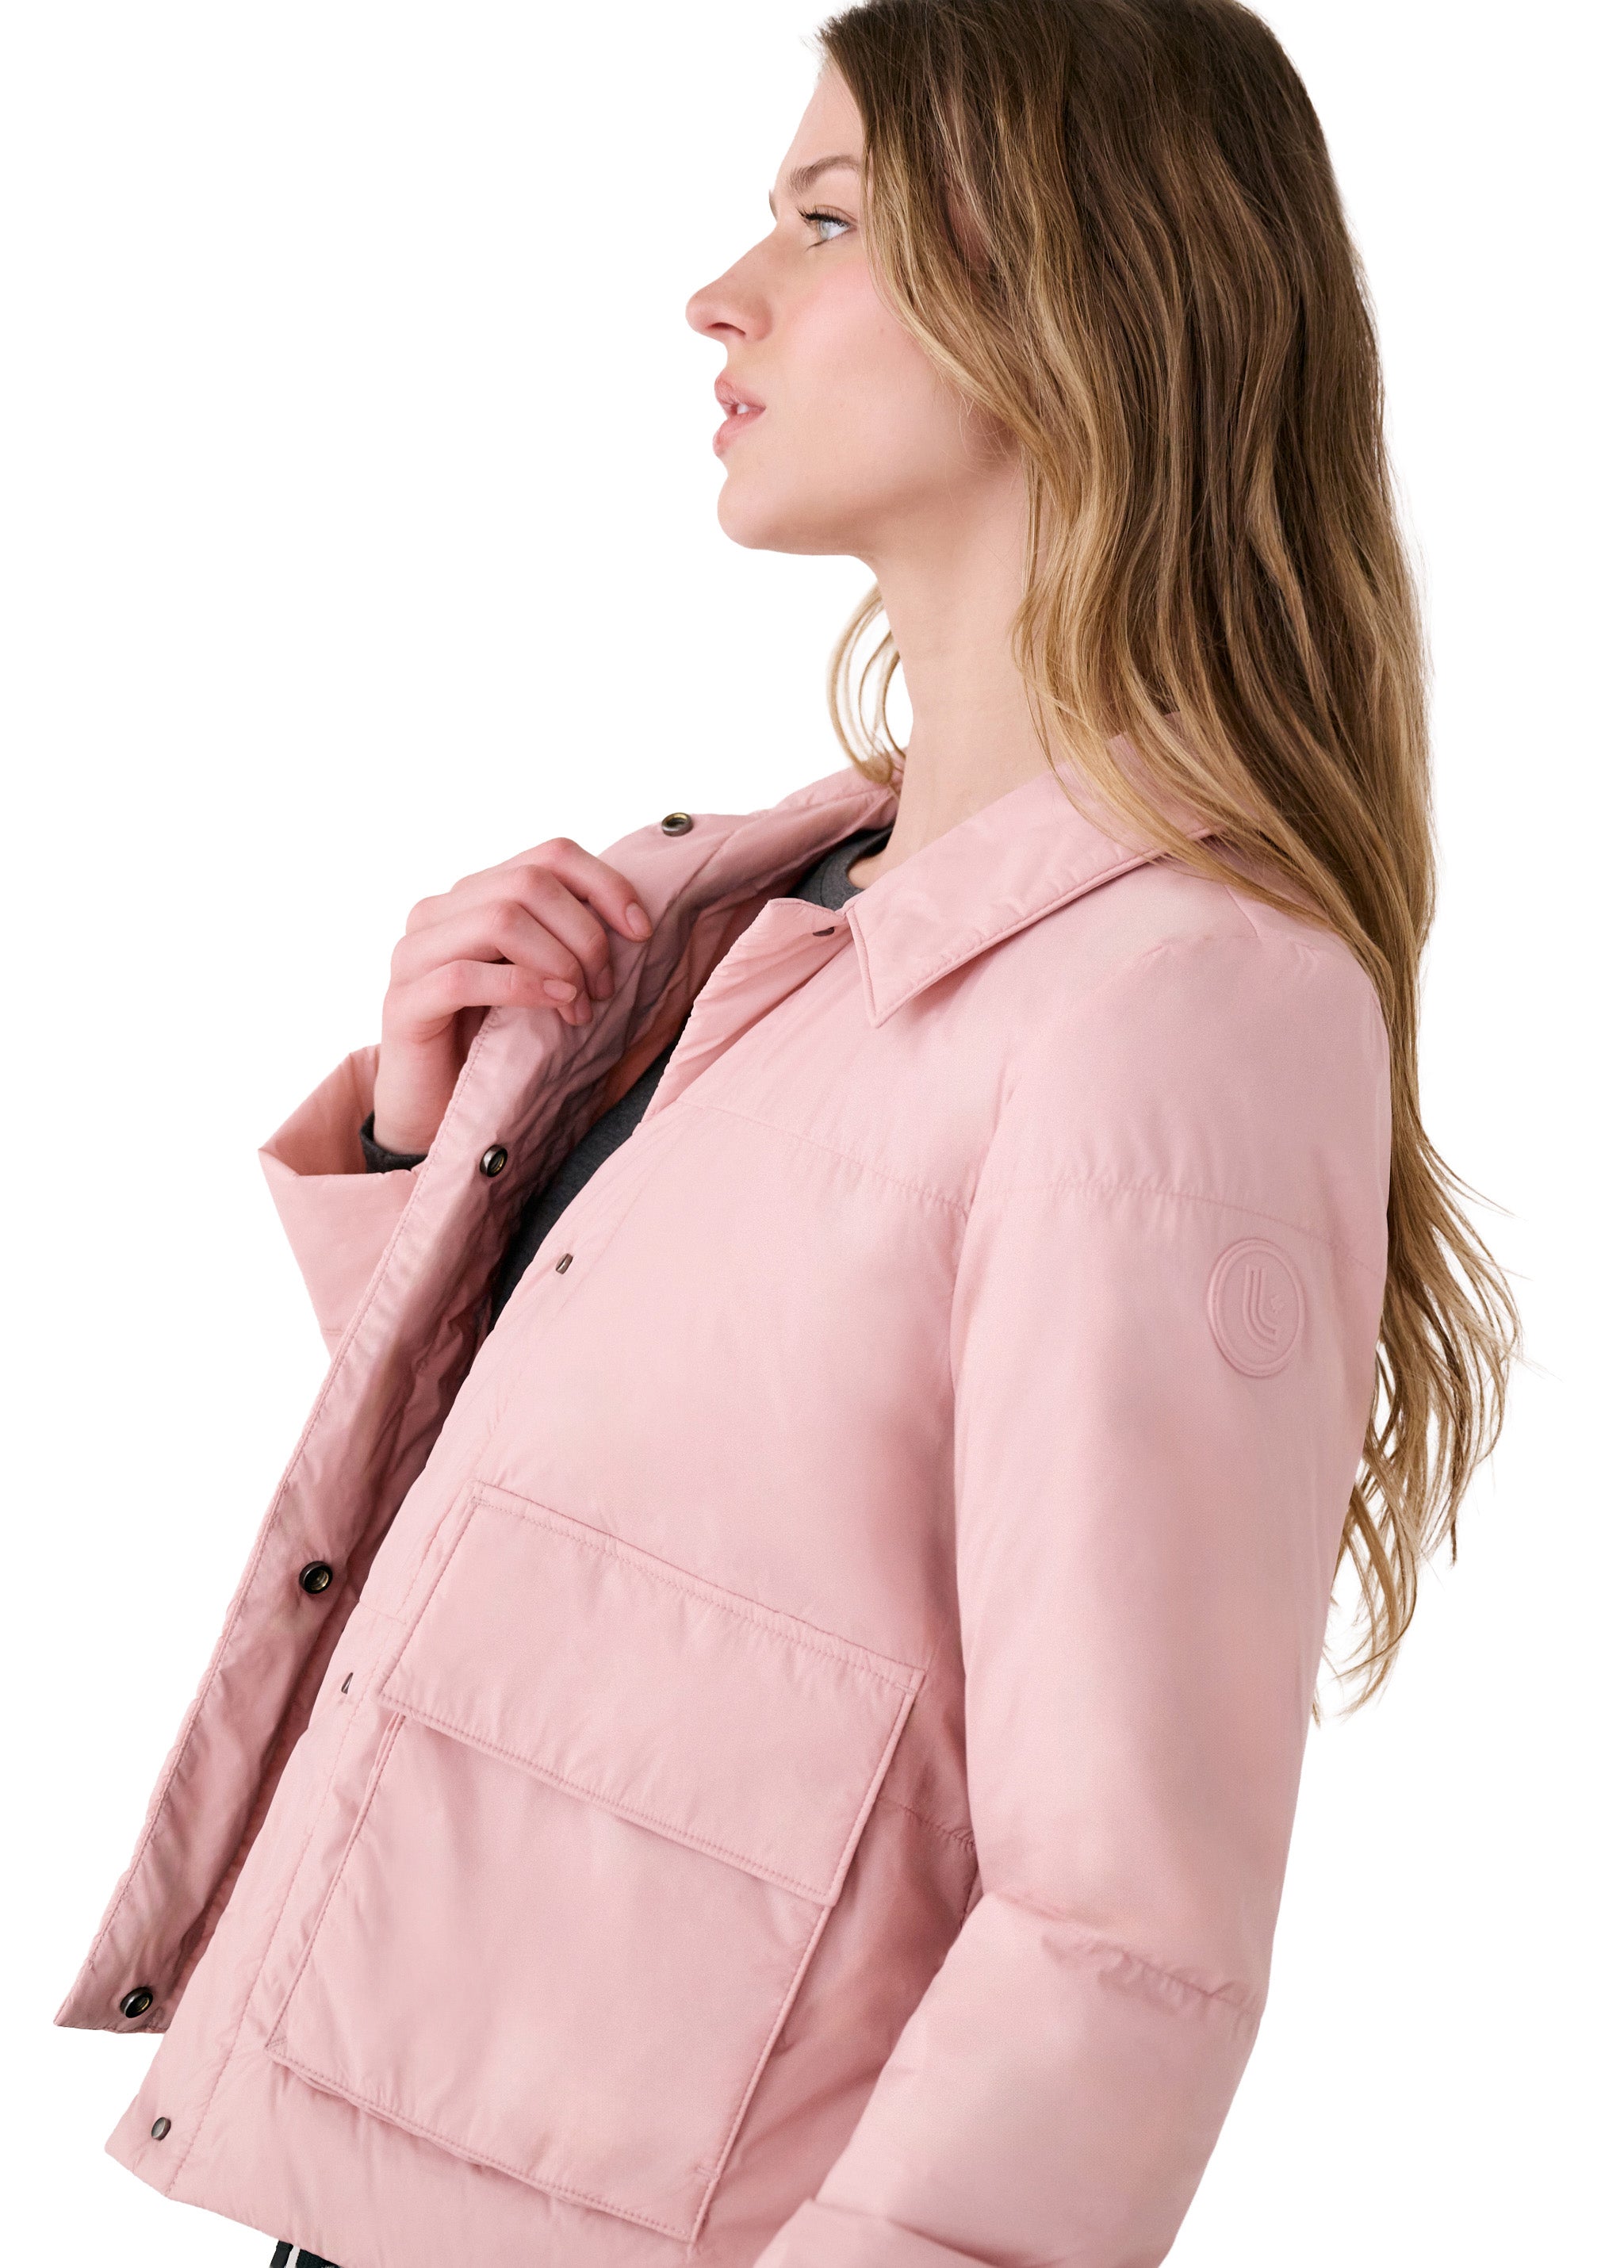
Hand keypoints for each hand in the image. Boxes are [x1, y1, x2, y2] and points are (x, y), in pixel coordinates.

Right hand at [372, 837, 651, 1154]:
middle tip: (605, 988)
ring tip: (581, 1007)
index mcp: (474, 895)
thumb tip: (634, 919)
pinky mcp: (404, 1002)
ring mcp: (413, 953)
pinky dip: (524, 987)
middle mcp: (437, 912)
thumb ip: (565, 938)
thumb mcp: (539, 976)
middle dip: (585, 934)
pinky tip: (557, 1005)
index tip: (641, 930)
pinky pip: (465, 976)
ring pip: (500, 920)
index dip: (604, 884)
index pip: (549, 855)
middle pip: (529, 883)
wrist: (436, 1108)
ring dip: (559, 963)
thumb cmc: (497, 1041)